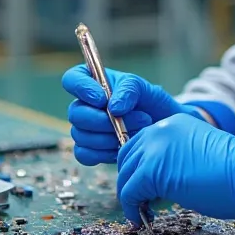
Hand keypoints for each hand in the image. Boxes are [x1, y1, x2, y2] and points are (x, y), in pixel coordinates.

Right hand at [62, 65, 201, 165]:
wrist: (162, 127)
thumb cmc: (150, 103)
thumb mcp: (144, 88)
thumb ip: (129, 90)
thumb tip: (113, 107)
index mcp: (92, 83)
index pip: (72, 79)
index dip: (82, 88)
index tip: (102, 99)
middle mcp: (84, 106)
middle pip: (76, 114)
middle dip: (104, 120)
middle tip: (136, 119)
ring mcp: (85, 129)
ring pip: (81, 136)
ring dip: (109, 137)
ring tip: (136, 132)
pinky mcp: (90, 150)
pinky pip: (85, 154)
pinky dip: (104, 153)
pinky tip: (122, 147)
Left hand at [116, 112, 234, 225]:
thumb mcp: (198, 156)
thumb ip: (175, 161)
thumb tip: (156, 185)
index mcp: (173, 122)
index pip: (141, 143)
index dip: (138, 168)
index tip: (144, 189)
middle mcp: (160, 129)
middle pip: (127, 156)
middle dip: (130, 181)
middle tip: (140, 203)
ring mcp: (154, 148)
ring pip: (126, 175)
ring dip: (130, 197)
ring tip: (141, 214)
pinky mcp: (151, 170)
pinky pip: (129, 192)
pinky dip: (131, 209)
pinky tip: (142, 220)